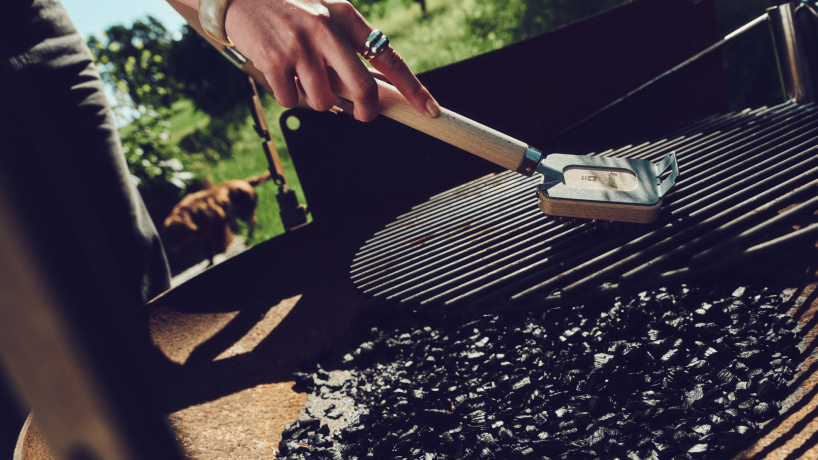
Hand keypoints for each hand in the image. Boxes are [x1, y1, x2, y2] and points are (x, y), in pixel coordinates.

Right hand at [223, 0, 440, 120]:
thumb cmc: (287, 7)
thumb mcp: (324, 14)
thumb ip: (346, 47)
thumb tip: (369, 91)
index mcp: (347, 17)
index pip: (390, 58)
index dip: (413, 89)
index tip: (429, 110)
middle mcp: (327, 30)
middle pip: (363, 89)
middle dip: (366, 111)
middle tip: (362, 115)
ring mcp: (300, 47)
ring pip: (325, 101)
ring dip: (317, 100)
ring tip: (304, 78)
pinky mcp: (275, 62)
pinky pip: (292, 101)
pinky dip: (289, 97)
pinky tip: (282, 75)